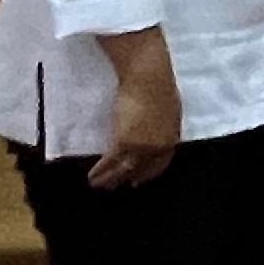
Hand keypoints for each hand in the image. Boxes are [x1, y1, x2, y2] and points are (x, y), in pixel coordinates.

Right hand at [91, 45, 182, 189]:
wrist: (148, 78)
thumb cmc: (159, 88)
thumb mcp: (169, 112)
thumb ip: (163, 128)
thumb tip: (156, 135)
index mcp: (171, 139)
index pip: (159, 165)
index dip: (146, 175)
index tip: (135, 182)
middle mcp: (158, 147)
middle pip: (140, 170)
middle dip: (125, 179)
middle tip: (114, 187)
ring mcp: (141, 146)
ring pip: (123, 169)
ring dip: (108, 179)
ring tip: (97, 184)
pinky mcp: (123, 142)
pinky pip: (110, 162)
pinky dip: (100, 170)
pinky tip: (91, 176)